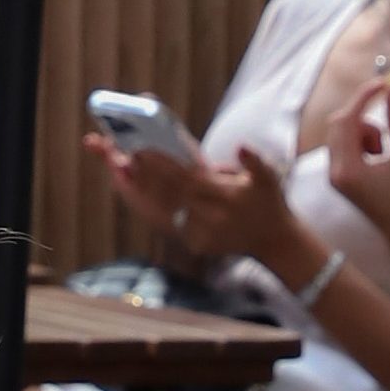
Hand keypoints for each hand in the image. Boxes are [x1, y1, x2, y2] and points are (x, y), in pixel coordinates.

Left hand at [90, 135, 293, 269]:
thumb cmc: (268, 202)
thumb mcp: (269, 178)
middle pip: (168, 192)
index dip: (162, 165)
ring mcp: (201, 232)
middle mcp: (209, 216)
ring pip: (162, 208)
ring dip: (138, 189)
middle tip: (118, 153)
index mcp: (224, 196)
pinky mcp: (195, 244)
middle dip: (143, 174)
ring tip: (117, 166)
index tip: (141, 150)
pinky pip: (166, 223)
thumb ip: (255, 161)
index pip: (186, 178)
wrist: (272, 241)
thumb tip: (241, 147)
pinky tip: (130, 189)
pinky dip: (146, 207)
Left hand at [323, 80, 389, 264]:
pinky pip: (342, 145)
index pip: (348, 119)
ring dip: (362, 130)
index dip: (364, 97)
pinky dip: (359, 141)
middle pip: (338, 123)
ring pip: (340, 133)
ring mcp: (333, 175)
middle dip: (362, 117)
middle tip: (385, 130)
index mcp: (348, 168)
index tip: (383, 83)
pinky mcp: (338, 177)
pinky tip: (376, 157)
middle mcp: (334, 171)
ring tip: (383, 150)